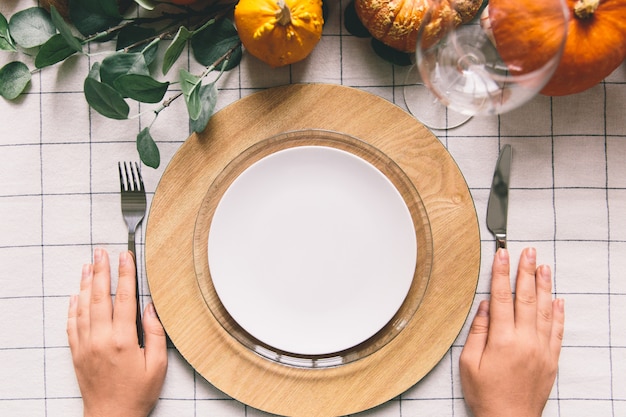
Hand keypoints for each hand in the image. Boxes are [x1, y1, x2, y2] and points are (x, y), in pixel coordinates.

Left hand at [67, 248, 167, 416]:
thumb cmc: (137, 393)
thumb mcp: (158, 365)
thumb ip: (155, 333)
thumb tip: (150, 307)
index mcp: (123, 340)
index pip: (124, 298)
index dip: (125, 274)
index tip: (126, 257)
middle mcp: (100, 339)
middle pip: (100, 297)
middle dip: (102, 271)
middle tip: (102, 252)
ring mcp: (85, 345)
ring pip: (83, 307)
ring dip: (86, 284)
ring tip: (89, 265)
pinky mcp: (77, 353)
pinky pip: (71, 324)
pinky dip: (72, 307)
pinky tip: (76, 294)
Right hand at [459, 247, 564, 416]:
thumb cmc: (486, 395)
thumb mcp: (469, 363)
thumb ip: (478, 331)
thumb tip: (485, 306)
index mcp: (502, 340)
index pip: (501, 298)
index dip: (501, 273)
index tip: (502, 254)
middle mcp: (525, 341)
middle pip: (526, 298)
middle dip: (526, 272)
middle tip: (528, 252)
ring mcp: (541, 349)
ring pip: (545, 310)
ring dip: (544, 286)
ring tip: (544, 266)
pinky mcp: (551, 359)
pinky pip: (557, 331)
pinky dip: (558, 313)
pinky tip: (558, 299)